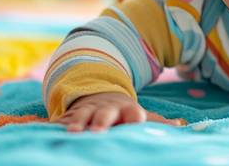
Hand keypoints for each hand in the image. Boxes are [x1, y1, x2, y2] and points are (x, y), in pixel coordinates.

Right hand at [56, 92, 186, 132]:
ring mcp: (87, 111)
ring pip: (82, 116)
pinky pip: (61, 122)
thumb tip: (179, 126)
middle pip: (105, 113)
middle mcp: (106, 109)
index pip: (133, 112)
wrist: (98, 93)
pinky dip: (55, 127)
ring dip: (77, 124)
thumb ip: (157, 122)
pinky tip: (49, 133)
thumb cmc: (124, 112)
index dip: (135, 117)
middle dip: (102, 121)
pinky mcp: (70, 117)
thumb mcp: (141, 114)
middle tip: (100, 132)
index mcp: (127, 109)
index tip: (136, 122)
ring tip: (74, 134)